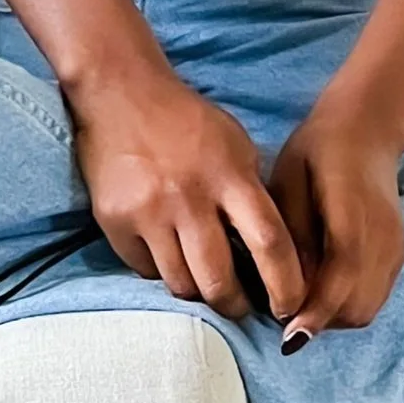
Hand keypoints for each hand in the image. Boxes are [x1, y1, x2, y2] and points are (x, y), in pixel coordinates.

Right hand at [69, 62, 305, 324]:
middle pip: (219, 280)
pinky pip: (145, 270)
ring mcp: (148, 212)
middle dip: (236, 306)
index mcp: (229, 175)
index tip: (288, 307)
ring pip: (181, 284)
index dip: (286, 284)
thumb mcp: (236, 146)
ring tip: (204, 284)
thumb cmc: (187, 122)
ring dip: (197, 292)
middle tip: (242, 309)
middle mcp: (189, 196)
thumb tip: (275, 257)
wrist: (120, 93)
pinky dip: (161, 271)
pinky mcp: (114, 221)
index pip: (269, 242)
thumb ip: (253, 195)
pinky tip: (167, 255)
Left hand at [268, 101, 403, 346]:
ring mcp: (397, 248)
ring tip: (301, 308)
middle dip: (320, 323)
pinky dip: (349, 307)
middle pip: (357, 307)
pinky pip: (377, 298)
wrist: (367, 129)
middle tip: (284, 318)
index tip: (286, 338)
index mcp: (353, 215)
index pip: (340, 280)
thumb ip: (291, 236)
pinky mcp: (400, 253)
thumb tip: (289, 290)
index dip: (314, 315)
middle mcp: (383, 238)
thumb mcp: (289, 182)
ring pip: (369, 309)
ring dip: (335, 319)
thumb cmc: (317, 152)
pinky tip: (323, 293)